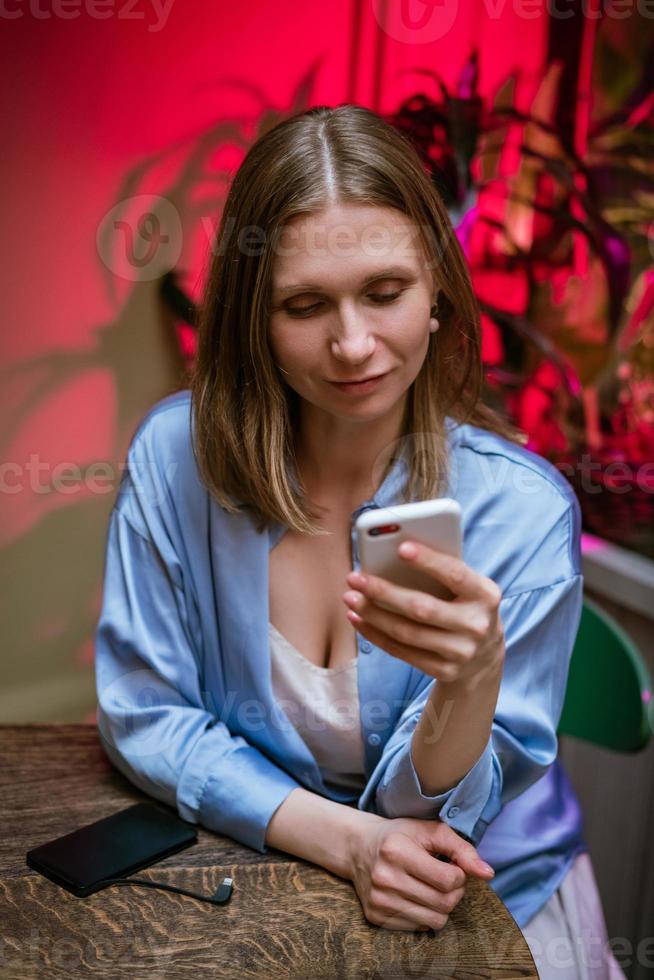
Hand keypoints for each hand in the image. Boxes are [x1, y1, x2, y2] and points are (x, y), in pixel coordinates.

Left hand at [343, 540, 504, 684]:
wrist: (484, 656)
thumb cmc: (466, 606)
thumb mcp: (468, 587)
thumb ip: (442, 572)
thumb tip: (393, 556)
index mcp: (486, 595)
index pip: (455, 574)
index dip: (428, 561)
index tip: (401, 547)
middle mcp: (476, 625)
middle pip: (422, 608)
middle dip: (384, 592)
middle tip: (355, 578)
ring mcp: (461, 652)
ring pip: (406, 632)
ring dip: (373, 614)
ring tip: (350, 598)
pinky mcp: (444, 671)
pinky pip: (402, 652)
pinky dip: (375, 634)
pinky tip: (358, 620)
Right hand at [348, 813, 494, 931]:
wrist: (359, 847)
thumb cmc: (400, 836)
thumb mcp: (430, 831)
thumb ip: (462, 849)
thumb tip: (488, 873)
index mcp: (396, 851)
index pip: (448, 880)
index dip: (460, 875)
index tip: (453, 867)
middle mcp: (384, 877)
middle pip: (444, 903)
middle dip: (454, 892)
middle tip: (446, 879)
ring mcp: (378, 900)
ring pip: (434, 920)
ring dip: (442, 906)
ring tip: (432, 888)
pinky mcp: (375, 917)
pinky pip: (418, 928)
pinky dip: (424, 914)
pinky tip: (415, 896)